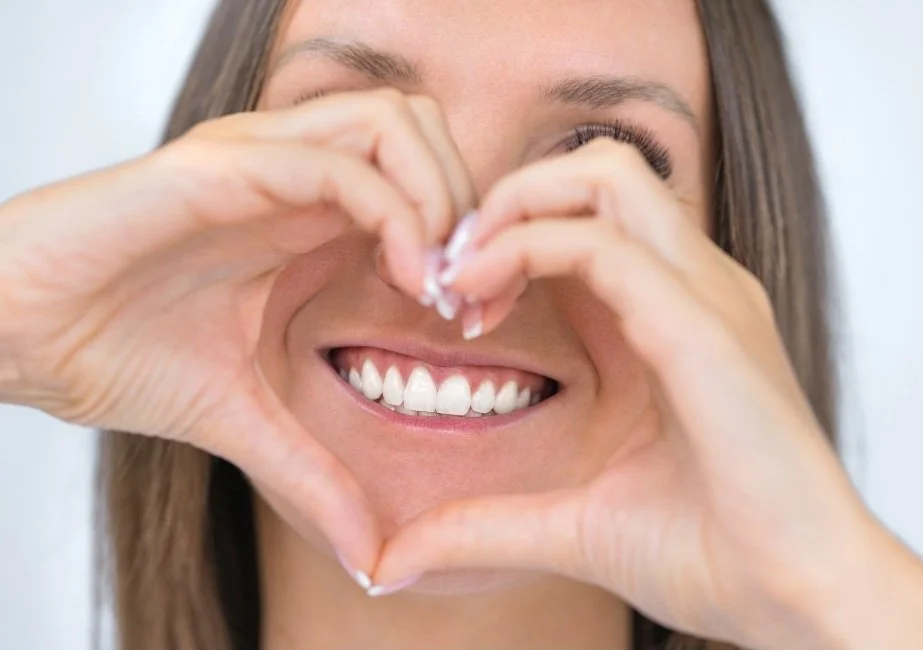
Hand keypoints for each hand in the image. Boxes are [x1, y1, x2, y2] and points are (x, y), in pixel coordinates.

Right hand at [0, 88, 475, 570]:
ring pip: (395, 121)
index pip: (423, 177)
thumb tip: (371, 561)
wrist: (18, 337)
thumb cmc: (118, 353)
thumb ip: (314, 472)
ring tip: (437, 283)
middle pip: (425, 128)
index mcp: (307, 215)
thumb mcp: (246, 418)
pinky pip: (337, 161)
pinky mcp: (220, 167)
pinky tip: (406, 278)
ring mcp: (260, 160)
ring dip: (441, 196)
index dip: (469, 236)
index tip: (476, 315)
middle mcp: (294, 172)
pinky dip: (395, 210)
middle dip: (469, 201)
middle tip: (471, 290)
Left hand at [370, 139, 922, 648]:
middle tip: (454, 271)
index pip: (589, 216)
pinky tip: (480, 301)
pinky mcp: (704, 327)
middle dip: (511, 198)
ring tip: (465, 279)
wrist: (799, 599)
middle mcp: (695, 286)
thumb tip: (397, 559)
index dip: (510, 235)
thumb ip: (486, 522)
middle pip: (599, 168)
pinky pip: (605, 245)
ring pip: (606, 176)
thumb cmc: (710, 552)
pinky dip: (529, 249)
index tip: (457, 302)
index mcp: (673, 313)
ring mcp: (707, 297)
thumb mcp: (574, 521)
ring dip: (518, 208)